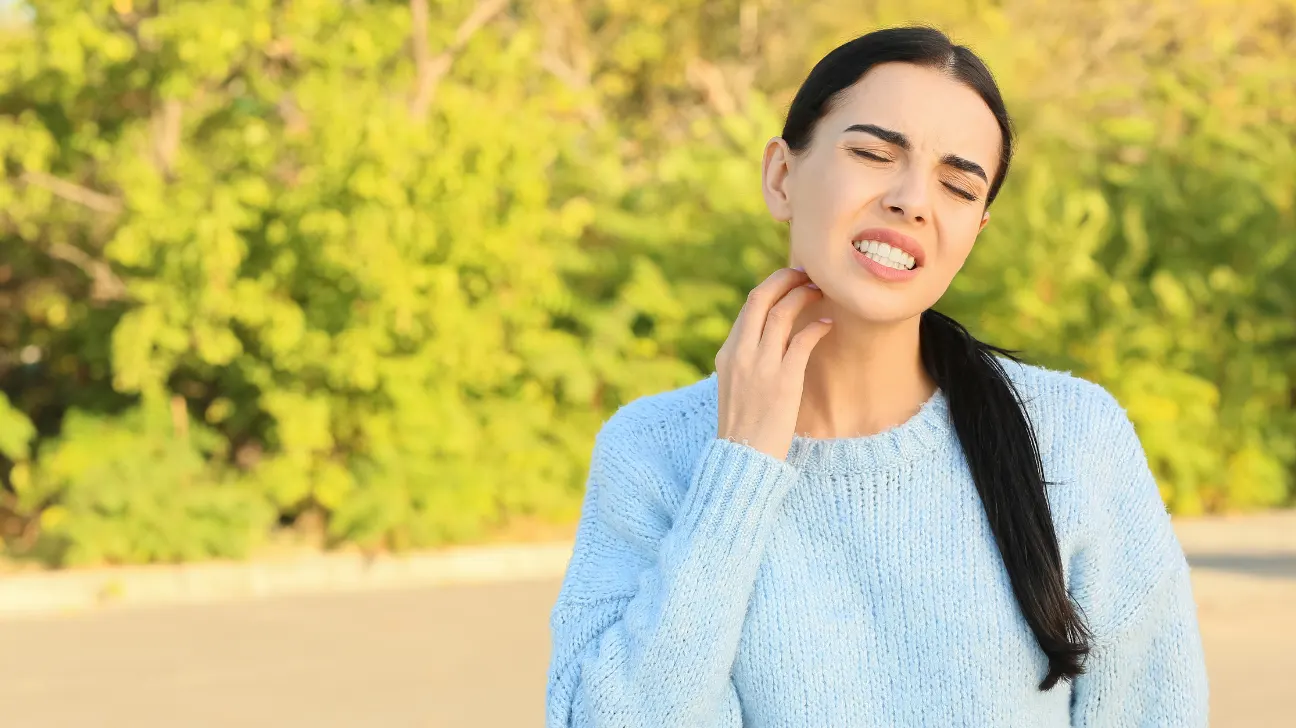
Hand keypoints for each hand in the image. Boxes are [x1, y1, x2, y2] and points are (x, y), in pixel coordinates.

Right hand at [714, 267, 833, 460]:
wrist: (743, 459)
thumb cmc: (744, 427)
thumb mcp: (736, 387)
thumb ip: (747, 361)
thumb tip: (769, 342)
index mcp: (727, 354)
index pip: (749, 307)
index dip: (773, 287)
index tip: (790, 281)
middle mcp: (740, 354)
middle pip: (761, 298)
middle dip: (786, 279)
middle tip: (807, 274)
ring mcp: (760, 366)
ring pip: (782, 314)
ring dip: (804, 297)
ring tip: (821, 292)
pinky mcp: (783, 381)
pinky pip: (803, 341)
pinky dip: (817, 327)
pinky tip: (828, 324)